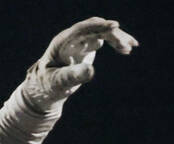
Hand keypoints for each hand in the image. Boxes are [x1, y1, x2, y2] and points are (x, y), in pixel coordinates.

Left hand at [21, 17, 136, 112]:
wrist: (44, 88)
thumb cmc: (48, 86)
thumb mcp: (58, 82)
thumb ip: (72, 76)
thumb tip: (90, 71)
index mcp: (61, 43)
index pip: (81, 29)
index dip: (98, 26)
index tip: (115, 26)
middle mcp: (70, 38)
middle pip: (95, 28)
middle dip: (112, 34)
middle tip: (127, 46)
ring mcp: (79, 40)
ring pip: (101, 32)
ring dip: (116, 38)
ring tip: (129, 48)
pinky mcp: (85, 46)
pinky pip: (103, 38)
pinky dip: (114, 42)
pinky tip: (125, 50)